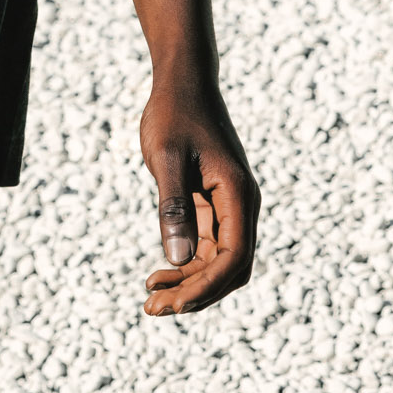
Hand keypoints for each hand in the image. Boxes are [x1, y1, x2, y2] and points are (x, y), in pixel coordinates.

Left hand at [138, 79, 259, 315]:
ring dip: (189, 284)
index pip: (233, 259)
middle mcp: (241, 205)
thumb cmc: (173, 114)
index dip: (205, 286)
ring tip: (151, 300)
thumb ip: (174, 206)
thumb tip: (179, 260)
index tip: (171, 302)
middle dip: (196, 294)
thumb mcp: (166, 156)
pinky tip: (160, 273)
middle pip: (230, 270)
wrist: (182, 83)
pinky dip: (187, 264)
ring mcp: (230, 206)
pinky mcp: (214, 204)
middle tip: (153, 309)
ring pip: (219, 262)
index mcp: (238, 195)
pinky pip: (208, 247)